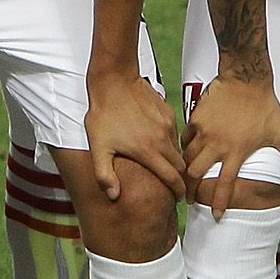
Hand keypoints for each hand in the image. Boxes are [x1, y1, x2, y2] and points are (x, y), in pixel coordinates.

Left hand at [82, 64, 181, 204]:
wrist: (114, 81)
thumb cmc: (104, 114)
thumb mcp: (98, 147)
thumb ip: (104, 175)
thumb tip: (113, 195)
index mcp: (148, 151)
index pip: (172, 178)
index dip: (178, 191)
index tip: (179, 198)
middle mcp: (162, 139)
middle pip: (181, 165)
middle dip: (181, 178)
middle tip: (176, 186)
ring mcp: (167, 124)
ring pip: (179, 149)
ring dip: (175, 160)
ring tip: (167, 166)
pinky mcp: (168, 113)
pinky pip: (175, 133)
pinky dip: (171, 142)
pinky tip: (159, 143)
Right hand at [181, 74, 279, 216]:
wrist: (246, 78)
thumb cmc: (265, 105)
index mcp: (237, 152)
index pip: (224, 185)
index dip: (218, 203)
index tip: (215, 215)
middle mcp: (218, 145)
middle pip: (194, 174)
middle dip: (189, 189)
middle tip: (187, 198)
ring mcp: (205, 131)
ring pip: (187, 157)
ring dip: (185, 169)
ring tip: (184, 176)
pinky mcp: (197, 118)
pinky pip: (185, 137)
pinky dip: (185, 146)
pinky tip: (186, 150)